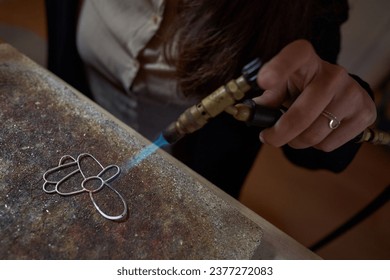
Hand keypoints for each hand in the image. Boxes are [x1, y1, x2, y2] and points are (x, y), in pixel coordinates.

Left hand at [254, 39, 376, 151]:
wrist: (338, 94)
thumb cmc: (301, 89)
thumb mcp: (282, 87)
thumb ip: (268, 98)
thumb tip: (254, 113)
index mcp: (307, 60)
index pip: (295, 55)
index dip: (278, 67)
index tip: (262, 81)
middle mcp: (333, 73)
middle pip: (301, 115)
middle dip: (279, 134)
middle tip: (268, 138)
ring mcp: (352, 93)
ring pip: (313, 135)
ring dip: (297, 141)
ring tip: (296, 132)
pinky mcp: (364, 113)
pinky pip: (328, 144)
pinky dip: (316, 145)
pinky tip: (318, 131)